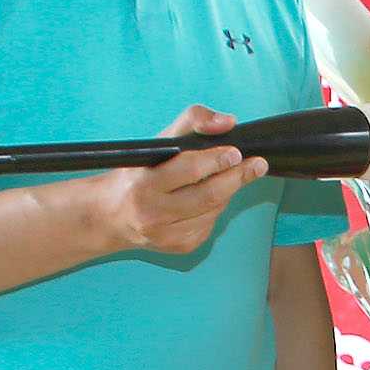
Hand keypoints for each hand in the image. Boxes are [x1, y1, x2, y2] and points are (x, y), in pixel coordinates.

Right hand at [97, 105, 262, 257]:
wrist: (112, 217)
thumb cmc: (138, 174)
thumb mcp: (155, 143)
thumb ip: (191, 122)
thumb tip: (228, 122)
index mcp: (144, 185)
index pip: (188, 170)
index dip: (216, 161)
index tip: (237, 153)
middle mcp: (153, 214)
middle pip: (208, 195)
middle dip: (236, 178)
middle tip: (257, 164)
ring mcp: (168, 235)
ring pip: (214, 210)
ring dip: (227, 191)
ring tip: (232, 175)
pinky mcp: (181, 247)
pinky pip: (211, 223)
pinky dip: (217, 207)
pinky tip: (211, 197)